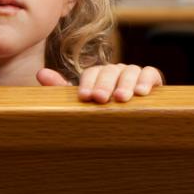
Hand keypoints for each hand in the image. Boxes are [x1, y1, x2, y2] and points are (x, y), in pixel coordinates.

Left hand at [36, 64, 162, 103]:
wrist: (133, 122)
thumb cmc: (103, 112)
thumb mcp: (84, 102)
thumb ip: (62, 88)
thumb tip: (41, 74)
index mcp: (98, 75)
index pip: (92, 73)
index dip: (88, 83)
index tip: (85, 97)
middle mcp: (116, 71)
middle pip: (110, 71)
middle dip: (105, 85)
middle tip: (101, 99)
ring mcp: (134, 73)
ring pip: (130, 70)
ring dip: (125, 84)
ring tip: (121, 98)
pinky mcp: (152, 79)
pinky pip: (150, 73)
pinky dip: (146, 80)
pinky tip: (142, 93)